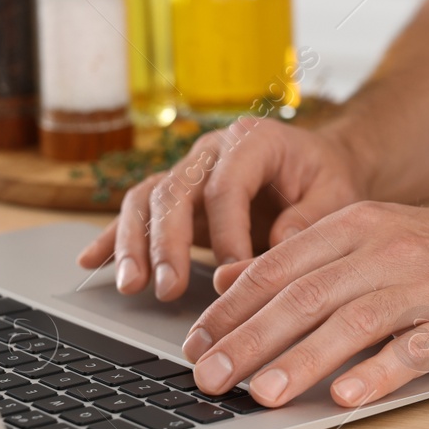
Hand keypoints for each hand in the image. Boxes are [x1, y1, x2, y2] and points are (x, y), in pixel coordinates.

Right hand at [76, 117, 365, 300]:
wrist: (320, 167)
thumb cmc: (329, 180)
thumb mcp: (337, 195)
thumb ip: (310, 220)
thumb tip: (270, 251)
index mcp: (253, 141)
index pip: (226, 187)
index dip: (227, 233)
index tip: (234, 273)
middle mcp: (212, 151)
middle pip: (175, 191)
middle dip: (168, 243)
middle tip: (169, 287)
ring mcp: (189, 172)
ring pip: (147, 200)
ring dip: (134, 244)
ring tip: (131, 286)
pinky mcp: (178, 198)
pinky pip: (137, 213)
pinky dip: (114, 237)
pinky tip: (90, 262)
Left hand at [181, 202, 428, 407]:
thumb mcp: (376, 235)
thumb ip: (305, 257)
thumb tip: (227, 283)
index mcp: (358, 224)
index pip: (279, 267)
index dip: (231, 308)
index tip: (194, 343)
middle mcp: (387, 249)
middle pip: (305, 296)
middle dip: (249, 340)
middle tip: (207, 378)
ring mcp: (425, 285)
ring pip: (351, 322)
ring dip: (301, 361)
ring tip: (261, 395)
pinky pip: (413, 348)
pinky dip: (377, 373)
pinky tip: (346, 398)